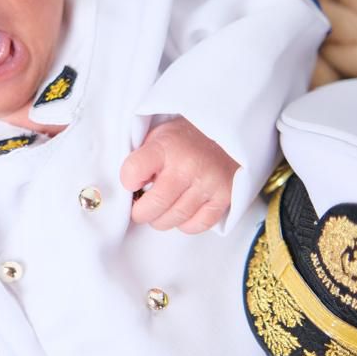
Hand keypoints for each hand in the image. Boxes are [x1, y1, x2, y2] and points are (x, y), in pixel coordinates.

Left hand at [120, 117, 237, 233]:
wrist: (229, 130)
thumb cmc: (188, 137)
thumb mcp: (160, 135)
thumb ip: (143, 158)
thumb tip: (127, 188)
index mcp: (166, 147)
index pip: (132, 173)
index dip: (127, 182)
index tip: (132, 183)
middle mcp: (187, 166)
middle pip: (153, 206)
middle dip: (141, 212)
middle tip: (141, 207)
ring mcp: (207, 183)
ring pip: (173, 219)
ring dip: (161, 219)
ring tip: (161, 209)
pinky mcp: (223, 197)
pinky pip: (197, 225)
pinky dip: (185, 224)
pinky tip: (182, 211)